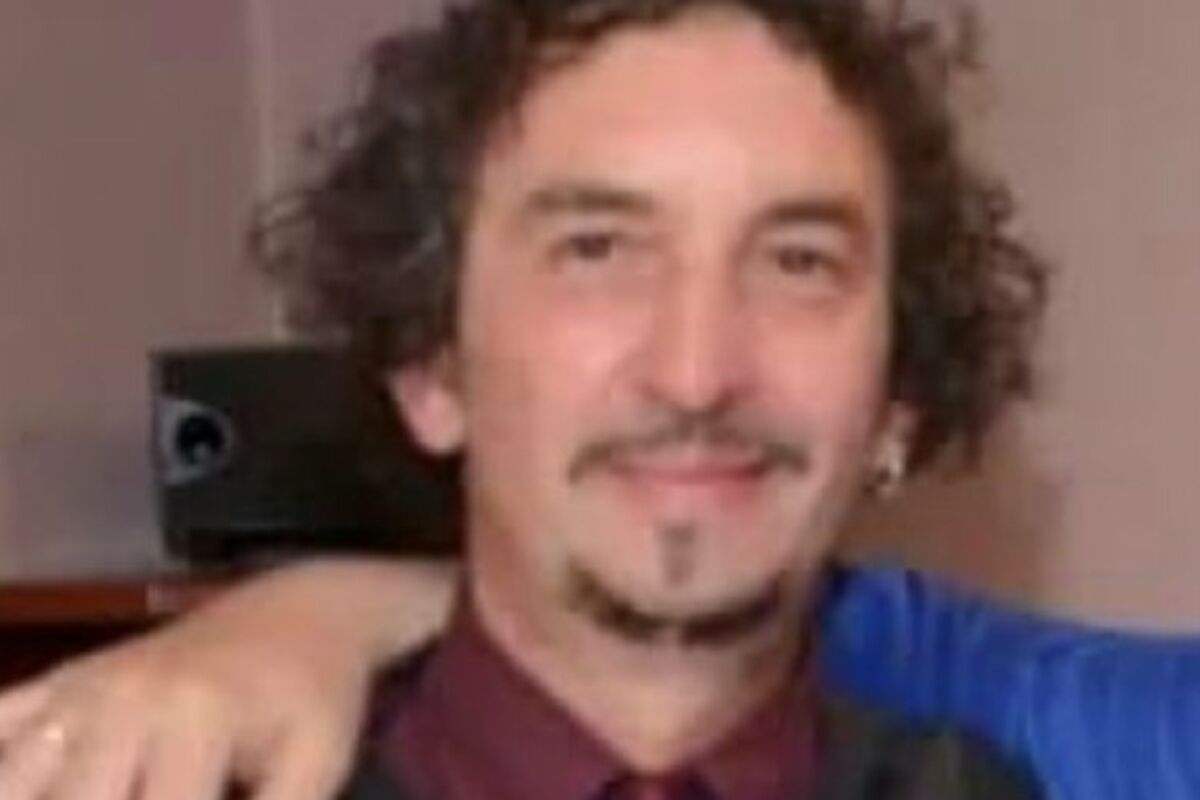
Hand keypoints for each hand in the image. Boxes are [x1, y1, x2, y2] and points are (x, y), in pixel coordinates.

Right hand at [0, 558, 455, 799]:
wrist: (302, 611)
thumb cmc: (314, 695)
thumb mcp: (316, 764)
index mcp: (192, 721)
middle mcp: (121, 701)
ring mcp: (80, 688)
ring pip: (14, 781)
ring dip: (32, 799)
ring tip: (100, 798)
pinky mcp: (60, 681)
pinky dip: (4, 772)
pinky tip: (25, 782)